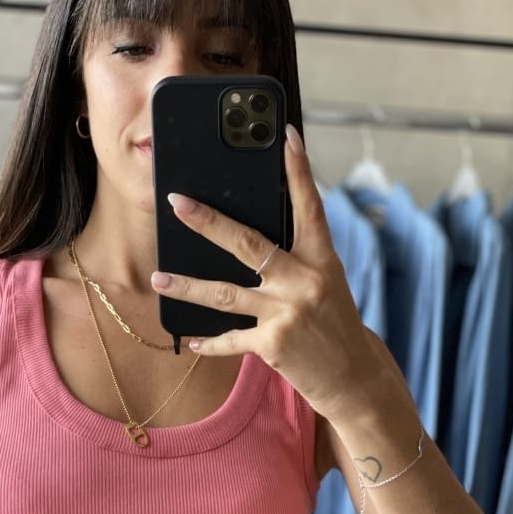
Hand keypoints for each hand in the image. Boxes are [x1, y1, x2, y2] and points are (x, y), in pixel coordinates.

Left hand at [150, 123, 384, 422]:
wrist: (353, 377)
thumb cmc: (334, 325)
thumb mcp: (326, 285)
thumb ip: (295, 262)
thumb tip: (250, 240)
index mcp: (322, 260)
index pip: (309, 207)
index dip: (298, 171)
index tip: (285, 136)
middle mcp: (304, 282)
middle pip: (248, 244)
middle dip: (208, 222)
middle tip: (177, 203)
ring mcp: (287, 314)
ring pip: (225, 294)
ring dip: (187, 287)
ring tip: (159, 278)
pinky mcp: (273, 345)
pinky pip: (231, 339)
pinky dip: (209, 342)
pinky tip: (190, 341)